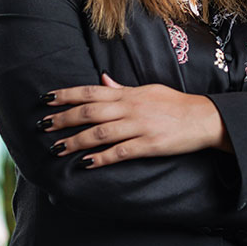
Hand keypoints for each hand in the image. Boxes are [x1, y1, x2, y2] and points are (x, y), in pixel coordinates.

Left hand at [40, 74, 230, 168]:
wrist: (204, 118)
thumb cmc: (176, 104)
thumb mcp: (149, 90)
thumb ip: (123, 89)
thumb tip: (102, 82)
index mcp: (129, 94)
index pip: (91, 92)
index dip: (67, 95)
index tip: (46, 100)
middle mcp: (131, 108)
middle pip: (90, 112)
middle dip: (63, 119)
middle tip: (42, 126)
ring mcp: (140, 126)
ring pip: (101, 133)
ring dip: (76, 141)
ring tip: (57, 148)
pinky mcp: (149, 145)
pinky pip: (120, 152)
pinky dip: (101, 158)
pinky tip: (86, 163)